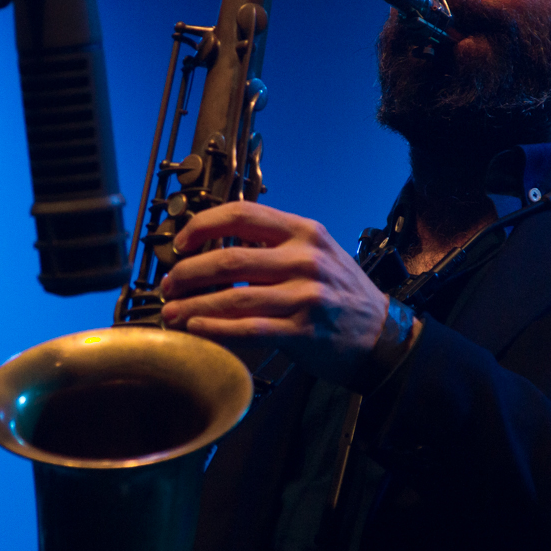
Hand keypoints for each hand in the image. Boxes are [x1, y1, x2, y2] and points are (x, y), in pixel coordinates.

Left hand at [159, 201, 388, 385]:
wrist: (381, 335)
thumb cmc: (341, 292)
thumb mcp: (316, 252)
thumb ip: (273, 244)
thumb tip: (213, 245)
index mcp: (303, 232)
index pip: (242, 215)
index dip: (202, 226)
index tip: (181, 243)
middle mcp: (305, 259)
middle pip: (228, 259)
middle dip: (187, 273)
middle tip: (169, 284)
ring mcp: (305, 296)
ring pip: (233, 298)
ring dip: (193, 306)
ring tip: (173, 312)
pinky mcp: (303, 331)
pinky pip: (248, 329)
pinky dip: (216, 330)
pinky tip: (197, 330)